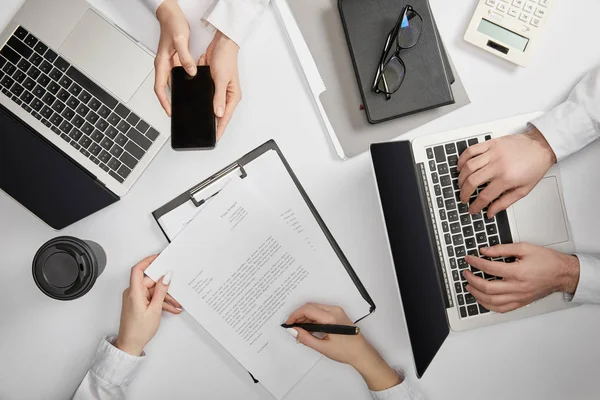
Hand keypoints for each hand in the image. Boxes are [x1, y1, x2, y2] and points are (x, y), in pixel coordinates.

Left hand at [115, 255, 180, 355]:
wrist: (130, 345)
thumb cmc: (138, 331)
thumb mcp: (155, 309)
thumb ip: (161, 291)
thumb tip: (166, 276)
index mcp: (134, 292)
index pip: (138, 269)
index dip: (148, 261)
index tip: (159, 257)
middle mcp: (132, 293)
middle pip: (150, 282)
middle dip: (165, 286)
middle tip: (176, 290)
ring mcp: (135, 298)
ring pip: (153, 291)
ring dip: (165, 297)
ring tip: (175, 304)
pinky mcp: (138, 303)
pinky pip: (151, 298)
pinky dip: (160, 302)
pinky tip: (170, 308)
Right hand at [154, 0, 196, 115]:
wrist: (171, 15)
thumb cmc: (172, 25)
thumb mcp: (180, 40)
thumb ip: (185, 57)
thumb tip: (191, 72)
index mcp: (162, 63)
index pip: (160, 88)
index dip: (164, 101)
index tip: (170, 111)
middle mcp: (164, 65)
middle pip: (166, 89)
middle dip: (171, 102)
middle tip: (180, 112)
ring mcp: (170, 64)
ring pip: (173, 83)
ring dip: (179, 93)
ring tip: (188, 103)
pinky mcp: (175, 61)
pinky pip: (179, 75)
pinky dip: (185, 83)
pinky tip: (193, 86)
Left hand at [198, 30, 240, 140]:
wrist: (221, 43)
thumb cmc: (226, 57)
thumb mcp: (221, 79)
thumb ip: (218, 97)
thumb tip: (218, 113)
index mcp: (232, 96)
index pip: (225, 118)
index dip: (220, 129)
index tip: (214, 139)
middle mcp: (227, 95)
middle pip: (219, 114)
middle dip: (213, 123)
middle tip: (205, 133)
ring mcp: (219, 90)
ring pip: (212, 106)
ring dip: (207, 111)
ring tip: (200, 122)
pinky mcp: (213, 84)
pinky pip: (207, 95)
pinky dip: (202, 98)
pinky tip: (197, 104)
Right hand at [285, 303, 401, 390]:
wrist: (361, 353)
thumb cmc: (345, 351)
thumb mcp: (322, 347)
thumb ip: (306, 338)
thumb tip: (293, 330)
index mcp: (330, 318)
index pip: (307, 309)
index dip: (295, 315)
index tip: (288, 323)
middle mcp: (334, 310)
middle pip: (311, 306)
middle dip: (299, 315)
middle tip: (293, 327)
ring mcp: (337, 311)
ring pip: (315, 308)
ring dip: (306, 316)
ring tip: (300, 329)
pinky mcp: (338, 313)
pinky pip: (321, 310)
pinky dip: (313, 317)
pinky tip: (309, 327)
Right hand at [457, 128, 555, 216]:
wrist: (541, 146)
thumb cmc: (534, 166)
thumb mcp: (523, 190)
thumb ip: (505, 202)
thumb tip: (491, 212)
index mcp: (507, 179)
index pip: (484, 196)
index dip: (475, 205)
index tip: (472, 209)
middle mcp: (498, 165)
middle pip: (472, 182)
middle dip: (464, 193)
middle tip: (463, 198)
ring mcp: (493, 153)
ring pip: (468, 166)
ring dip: (461, 178)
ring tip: (461, 184)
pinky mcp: (491, 143)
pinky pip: (470, 150)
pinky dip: (462, 159)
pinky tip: (461, 167)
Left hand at [463, 244, 579, 312]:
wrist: (562, 274)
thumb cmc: (547, 261)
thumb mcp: (525, 248)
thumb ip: (503, 248)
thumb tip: (485, 250)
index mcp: (518, 272)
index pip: (490, 268)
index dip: (476, 263)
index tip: (469, 259)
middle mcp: (518, 287)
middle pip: (487, 288)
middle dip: (472, 280)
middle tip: (465, 273)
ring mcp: (519, 297)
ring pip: (492, 302)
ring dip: (477, 294)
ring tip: (469, 286)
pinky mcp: (521, 303)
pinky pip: (501, 309)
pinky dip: (488, 305)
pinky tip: (482, 299)